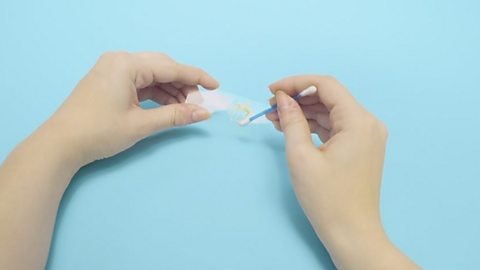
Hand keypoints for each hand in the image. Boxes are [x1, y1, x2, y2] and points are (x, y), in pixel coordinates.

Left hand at [43, 52, 218, 166]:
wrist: (60, 144)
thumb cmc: (99, 132)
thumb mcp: (141, 124)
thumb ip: (175, 115)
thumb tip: (204, 113)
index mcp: (126, 64)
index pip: (170, 67)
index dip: (196, 77)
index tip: (216, 86)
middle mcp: (120, 61)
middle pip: (162, 67)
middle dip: (184, 84)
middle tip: (199, 102)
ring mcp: (113, 70)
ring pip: (152, 75)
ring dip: (171, 90)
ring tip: (186, 108)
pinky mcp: (110, 81)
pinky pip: (141, 82)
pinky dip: (156, 94)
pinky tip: (169, 105)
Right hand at [267, 75, 417, 268]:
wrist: (352, 233)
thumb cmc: (326, 198)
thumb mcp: (301, 157)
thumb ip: (291, 121)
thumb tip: (283, 99)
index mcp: (358, 121)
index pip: (325, 85)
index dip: (296, 83)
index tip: (271, 90)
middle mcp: (368, 123)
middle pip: (329, 97)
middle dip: (298, 99)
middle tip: (270, 107)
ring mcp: (367, 135)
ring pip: (331, 112)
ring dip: (304, 112)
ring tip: (276, 119)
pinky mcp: (362, 147)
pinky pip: (336, 127)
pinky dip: (314, 126)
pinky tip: (293, 128)